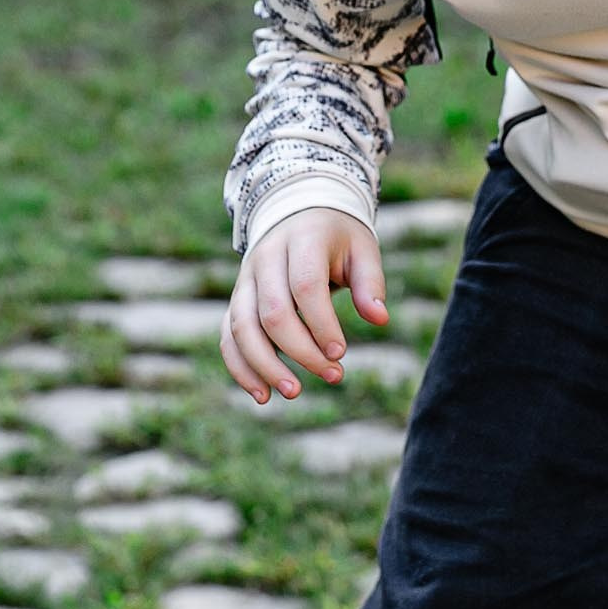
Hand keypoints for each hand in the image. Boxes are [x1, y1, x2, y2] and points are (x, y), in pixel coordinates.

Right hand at [222, 208, 386, 402]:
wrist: (298, 213)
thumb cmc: (337, 238)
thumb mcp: (362, 250)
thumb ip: (370, 283)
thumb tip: (379, 319)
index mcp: (300, 240)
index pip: (304, 286)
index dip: (321, 324)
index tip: (341, 354)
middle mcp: (265, 258)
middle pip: (272, 312)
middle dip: (300, 351)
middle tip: (333, 376)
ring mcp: (246, 279)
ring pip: (242, 326)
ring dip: (264, 365)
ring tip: (293, 392)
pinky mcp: (238, 299)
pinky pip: (228, 335)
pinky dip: (240, 367)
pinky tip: (262, 395)